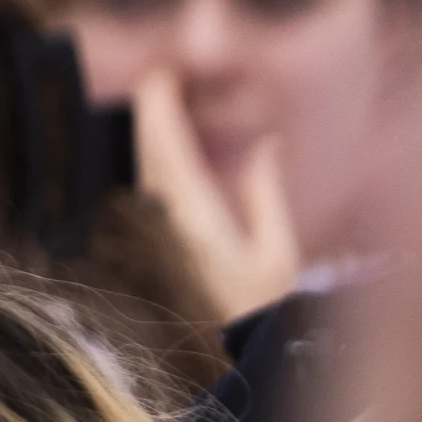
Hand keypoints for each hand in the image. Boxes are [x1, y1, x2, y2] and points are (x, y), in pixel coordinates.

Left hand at [134, 67, 301, 322]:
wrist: (232, 348)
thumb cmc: (262, 303)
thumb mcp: (276, 248)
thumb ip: (264, 191)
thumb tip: (264, 141)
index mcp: (194, 215)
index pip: (166, 148)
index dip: (158, 106)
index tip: (161, 74)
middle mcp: (164, 218)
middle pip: (148, 150)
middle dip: (151, 108)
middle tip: (164, 72)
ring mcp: (155, 229)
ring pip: (145, 166)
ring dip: (152, 130)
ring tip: (167, 96)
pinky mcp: (154, 239)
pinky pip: (150, 185)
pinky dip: (155, 156)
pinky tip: (166, 141)